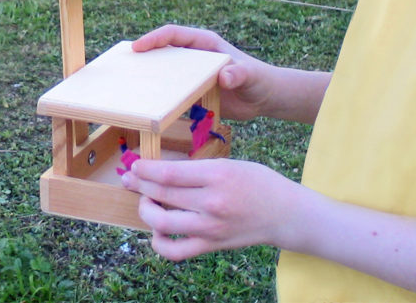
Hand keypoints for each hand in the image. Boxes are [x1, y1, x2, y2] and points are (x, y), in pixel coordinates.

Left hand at [120, 157, 298, 259]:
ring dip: (146, 210)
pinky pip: (174, 250)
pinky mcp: (211, 245)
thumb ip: (198, 169)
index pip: (169, 173)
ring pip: (162, 222)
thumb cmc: (257, 183)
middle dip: (139, 185)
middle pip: (162, 194)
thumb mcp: (230, 164)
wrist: (285, 214)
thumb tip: (161, 172)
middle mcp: (212, 201)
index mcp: (217, 174)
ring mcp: (210, 227)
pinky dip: (158, 242)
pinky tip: (158, 230)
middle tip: (130, 179)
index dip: (146, 169)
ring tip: (146, 202)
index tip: (135, 165)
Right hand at [132, 24, 274, 120]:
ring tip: (127, 88)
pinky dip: (159, 99)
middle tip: (122, 68)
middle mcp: (193, 56)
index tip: (137, 48)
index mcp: (204, 43)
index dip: (154, 39)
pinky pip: (171, 93)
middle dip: (142, 57)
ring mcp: (191, 74)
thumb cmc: (259, 79)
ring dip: (147, 79)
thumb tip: (225, 77)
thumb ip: (240, 74)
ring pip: (163, 72)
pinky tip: (147, 109)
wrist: (264, 97)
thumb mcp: (250, 75)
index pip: (173, 35)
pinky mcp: (192, 92)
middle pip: (162, 52)